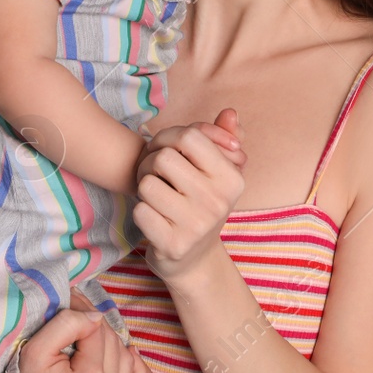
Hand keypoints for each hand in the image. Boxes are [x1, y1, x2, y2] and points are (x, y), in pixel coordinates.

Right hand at [0, 308, 145, 372]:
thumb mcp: (35, 349)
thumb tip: (95, 317)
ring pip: (127, 364)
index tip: (72, 301)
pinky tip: (127, 354)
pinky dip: (133, 370)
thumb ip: (67, 324)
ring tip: (95, 337)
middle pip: (113, 346)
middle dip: (97, 327)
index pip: (97, 330)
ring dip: (113, 346)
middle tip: (80, 315)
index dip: (83, 311)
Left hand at [135, 108, 245, 286]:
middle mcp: (218, 202)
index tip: (166, 150)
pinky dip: (141, 211)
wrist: (196, 259)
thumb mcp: (218, 172)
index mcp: (232, 178)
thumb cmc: (202, 205)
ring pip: (148, 184)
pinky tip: (154, 217)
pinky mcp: (173, 245)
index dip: (168, 137)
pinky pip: (140, 210)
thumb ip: (221, 138)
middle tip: (156, 175)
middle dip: (151, 163)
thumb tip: (230, 113)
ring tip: (155, 196)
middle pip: (163, 158)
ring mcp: (196, 226)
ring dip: (144, 188)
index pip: (189, 137)